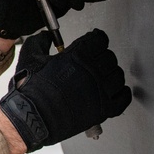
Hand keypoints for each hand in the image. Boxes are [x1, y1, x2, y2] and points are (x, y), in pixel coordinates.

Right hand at [0, 29, 131, 151]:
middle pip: (110, 57)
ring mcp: (100, 91)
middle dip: (102, 56)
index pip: (99, 40)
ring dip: (112, 74)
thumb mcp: (30, 57)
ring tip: (103, 76)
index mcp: (77, 56)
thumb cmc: (30, 91)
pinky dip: (122, 93)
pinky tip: (116, 91)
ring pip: (118, 76)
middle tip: (95, 60)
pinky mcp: (104, 110)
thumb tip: (46, 37)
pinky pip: (123, 98)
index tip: (95, 40)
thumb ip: (40, 41)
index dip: (96, 39)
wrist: (32, 117)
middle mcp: (92, 71)